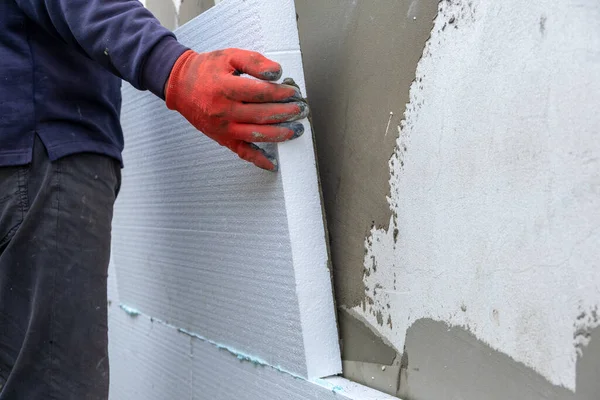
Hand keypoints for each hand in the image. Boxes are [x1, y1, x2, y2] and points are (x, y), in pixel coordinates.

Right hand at [165, 48, 307, 170]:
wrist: (181, 86)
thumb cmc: (207, 70)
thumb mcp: (229, 56)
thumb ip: (254, 61)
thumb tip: (276, 72)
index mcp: (224, 88)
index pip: (259, 93)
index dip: (280, 93)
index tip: (293, 92)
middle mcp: (223, 111)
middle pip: (261, 115)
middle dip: (285, 113)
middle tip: (301, 110)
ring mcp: (223, 128)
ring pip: (256, 134)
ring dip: (280, 134)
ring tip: (296, 129)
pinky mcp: (222, 138)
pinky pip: (242, 152)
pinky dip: (258, 159)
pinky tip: (273, 163)